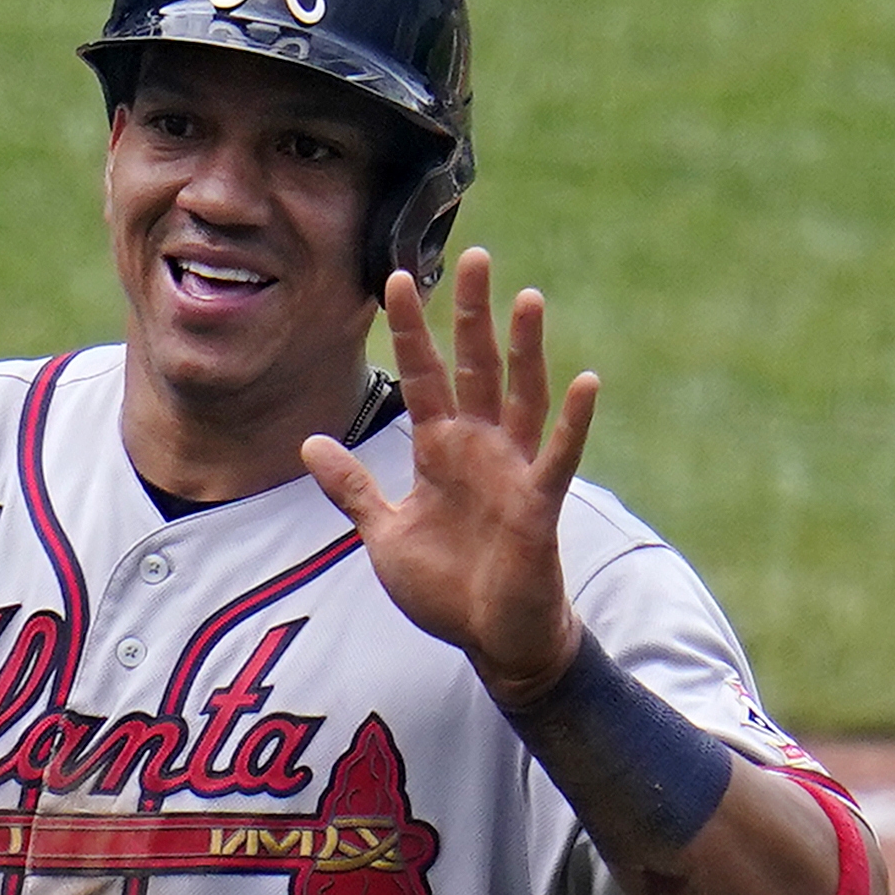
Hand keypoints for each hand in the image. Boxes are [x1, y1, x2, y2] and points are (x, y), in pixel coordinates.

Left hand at [299, 248, 599, 704]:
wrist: (491, 638)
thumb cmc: (447, 586)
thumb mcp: (385, 533)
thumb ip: (353, 489)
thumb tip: (309, 445)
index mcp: (441, 450)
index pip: (423, 377)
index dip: (410, 331)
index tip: (395, 279)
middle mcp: (480, 448)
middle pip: (475, 368)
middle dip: (472, 316)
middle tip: (475, 256)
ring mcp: (513, 472)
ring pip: (521, 396)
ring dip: (525, 350)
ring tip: (526, 298)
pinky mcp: (539, 505)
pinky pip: (557, 456)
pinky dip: (572, 421)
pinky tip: (584, 381)